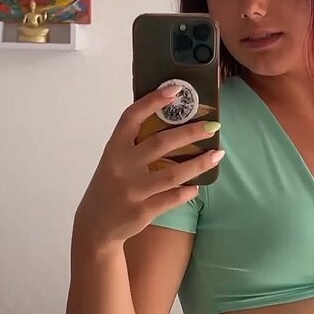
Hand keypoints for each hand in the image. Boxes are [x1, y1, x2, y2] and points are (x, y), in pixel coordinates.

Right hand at [74, 85, 223, 247]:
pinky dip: (189, 191)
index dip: (153, 101)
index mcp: (114, 148)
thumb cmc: (111, 185)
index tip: (176, 89)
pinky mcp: (142, 210)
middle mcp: (121, 166)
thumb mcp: (114, 160)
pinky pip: (173, 198)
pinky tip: (197, 186)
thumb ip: (135, 143)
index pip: (132, 117)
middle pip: (161, 143)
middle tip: (213, 126)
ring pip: (173, 173)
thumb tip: (172, 120)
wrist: (96, 224)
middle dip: (191, 132)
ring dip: (200, 163)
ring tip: (217, 155)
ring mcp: (132, 190)